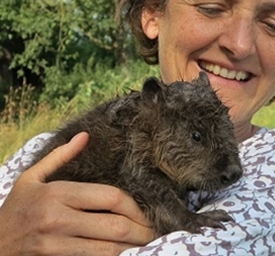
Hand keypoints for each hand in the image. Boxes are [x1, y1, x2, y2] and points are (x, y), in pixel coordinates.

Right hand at [0, 132, 154, 255]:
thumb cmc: (15, 209)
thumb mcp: (31, 178)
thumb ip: (60, 156)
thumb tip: (85, 135)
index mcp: (57, 192)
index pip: (110, 197)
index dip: (135, 206)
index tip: (147, 211)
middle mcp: (57, 218)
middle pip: (113, 225)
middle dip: (140, 230)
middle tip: (155, 231)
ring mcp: (54, 244)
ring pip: (106, 250)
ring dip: (131, 249)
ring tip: (147, 244)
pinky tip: (124, 255)